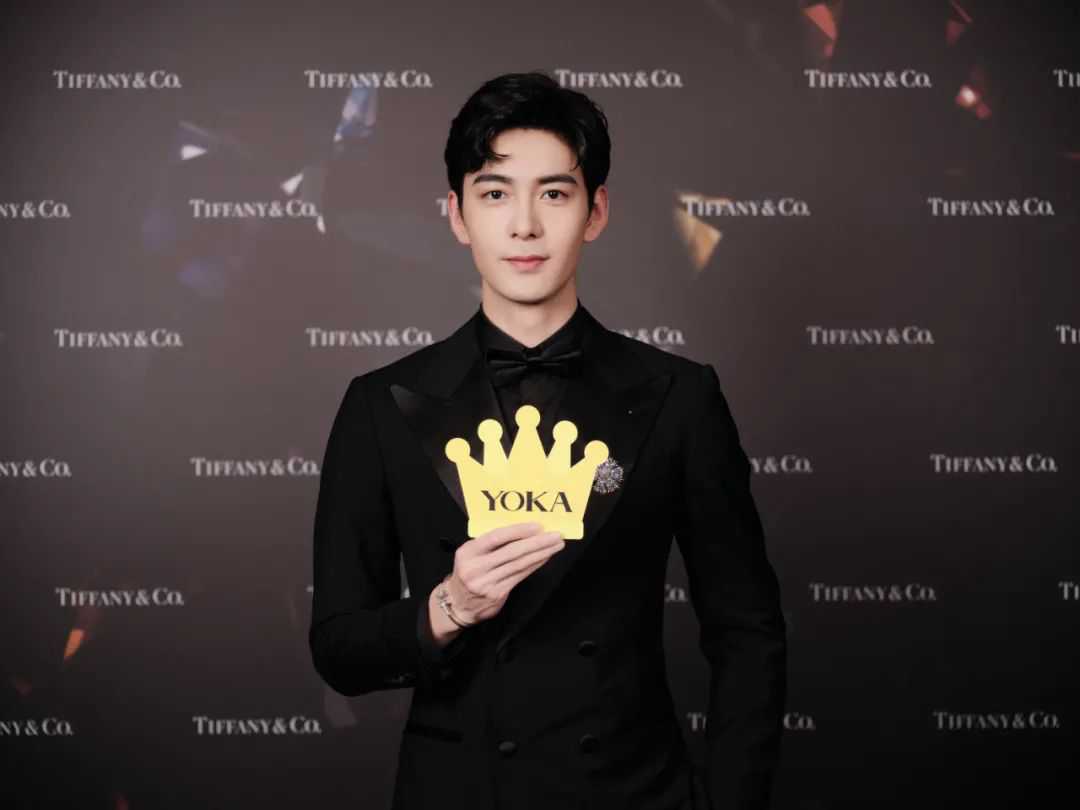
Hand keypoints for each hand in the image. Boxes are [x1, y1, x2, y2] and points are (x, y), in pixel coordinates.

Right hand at [445, 521, 564, 624]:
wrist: (457, 604)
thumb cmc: (468, 571)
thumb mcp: (470, 554)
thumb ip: (489, 543)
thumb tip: (521, 529)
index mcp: (468, 552)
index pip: (496, 537)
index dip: (518, 531)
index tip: (537, 526)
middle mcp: (476, 568)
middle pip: (512, 552)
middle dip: (537, 542)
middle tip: (555, 535)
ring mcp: (487, 583)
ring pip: (519, 565)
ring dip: (541, 553)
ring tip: (556, 545)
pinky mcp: (497, 594)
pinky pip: (520, 576)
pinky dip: (535, 565)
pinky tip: (545, 558)